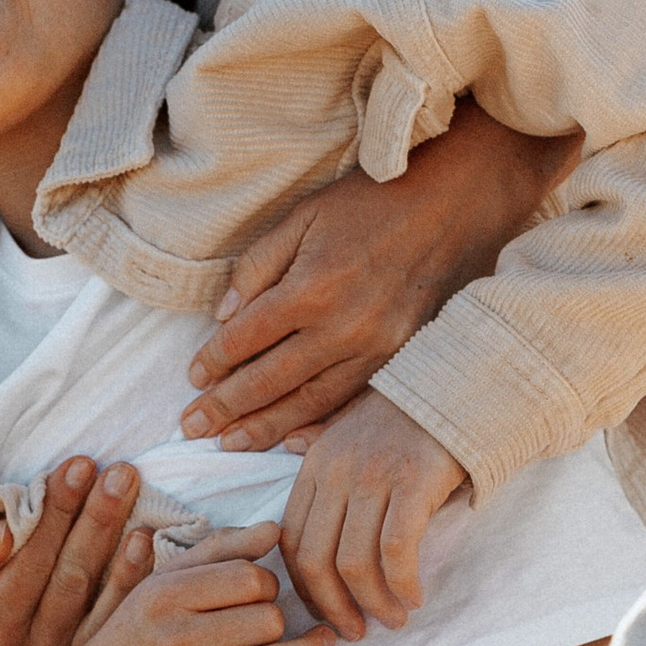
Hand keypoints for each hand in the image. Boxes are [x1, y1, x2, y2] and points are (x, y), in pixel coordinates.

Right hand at [0, 456, 142, 645]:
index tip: (79, 466)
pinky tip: (145, 537)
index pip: (26, 564)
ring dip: (118, 538)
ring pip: (97, 595)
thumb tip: (3, 535)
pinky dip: (135, 575)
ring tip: (131, 488)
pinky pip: (121, 617)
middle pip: (67, 578)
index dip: (54, 514)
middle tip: (118, 472)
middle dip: (94, 518)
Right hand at [0, 529, 332, 645]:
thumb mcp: (169, 579)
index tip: (263, 594)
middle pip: (267, 621)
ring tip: (322, 644)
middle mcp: (170, 640)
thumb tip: (276, 528)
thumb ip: (222, 549)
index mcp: (164, 595)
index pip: (249, 579)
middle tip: (275, 625)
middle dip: (281, 620)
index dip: (268, 584)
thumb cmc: (144, 627)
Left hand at [181, 100, 576, 449]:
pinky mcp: (402, 357)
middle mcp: (343, 327)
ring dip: (266, 427)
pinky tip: (293, 443)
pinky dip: (321, 426)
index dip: (213, 363)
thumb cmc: (372, 201)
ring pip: (310, 402)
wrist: (453, 200)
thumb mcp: (303, 216)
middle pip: (270, 381)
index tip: (192, 380)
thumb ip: (259, 266)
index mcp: (311, 288)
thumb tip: (225, 316)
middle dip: (226, 408)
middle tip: (192, 429)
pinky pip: (353, 402)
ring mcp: (377, 348)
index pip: (245, 339)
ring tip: (230, 445)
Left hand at [281, 394, 467, 638]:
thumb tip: (295, 526)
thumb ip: (323, 479)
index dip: (304, 588)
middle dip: (333, 607)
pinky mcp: (413, 482)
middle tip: (356, 632)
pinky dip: (402, 584)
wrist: (458, 384)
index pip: (291, 541)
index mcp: (315, 465)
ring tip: (392, 619)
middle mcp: (336, 471)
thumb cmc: (406, 420)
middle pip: (315, 560)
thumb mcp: (349, 439)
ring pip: (354, 562)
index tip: (326, 613)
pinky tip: (415, 596)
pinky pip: (396, 550)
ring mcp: (373, 475)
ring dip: (373, 603)